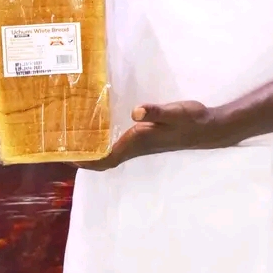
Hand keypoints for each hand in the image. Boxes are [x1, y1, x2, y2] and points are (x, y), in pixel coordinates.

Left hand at [76, 100, 226, 171]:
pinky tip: (102, 127)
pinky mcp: (148, 137)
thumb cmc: (191, 120)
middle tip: (62, 146)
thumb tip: (135, 111)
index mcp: (138, 142)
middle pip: (105, 159)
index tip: (65, 158)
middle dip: (84, 157)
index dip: (86, 162)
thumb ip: (156, 111)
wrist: (209, 127)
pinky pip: (120, 144)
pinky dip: (106, 141)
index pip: (106, 160)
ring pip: (112, 152)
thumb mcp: (174, 112)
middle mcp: (137, 147)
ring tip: (75, 137)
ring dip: (94, 149)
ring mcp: (143, 144)